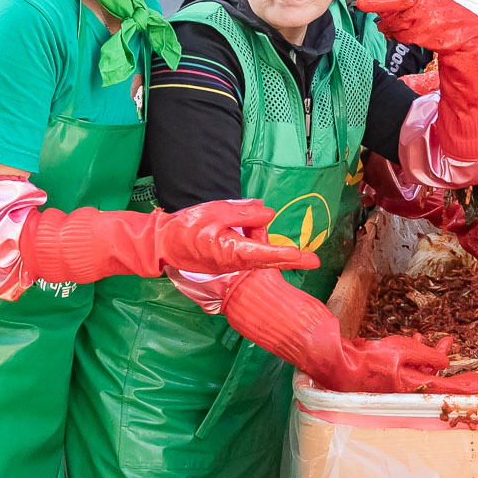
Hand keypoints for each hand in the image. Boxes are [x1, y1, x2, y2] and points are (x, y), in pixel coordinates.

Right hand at [160, 200, 320, 273]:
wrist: (164, 244)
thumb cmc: (187, 227)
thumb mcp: (216, 212)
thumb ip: (244, 214)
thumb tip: (269, 214)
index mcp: (232, 251)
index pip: (263, 254)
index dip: (284, 255)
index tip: (301, 256)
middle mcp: (235, 262)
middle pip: (266, 260)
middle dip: (290, 260)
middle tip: (313, 261)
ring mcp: (232, 265)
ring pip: (257, 254)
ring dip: (264, 241)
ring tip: (254, 220)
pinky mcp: (228, 262)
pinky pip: (248, 253)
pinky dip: (254, 241)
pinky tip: (249, 226)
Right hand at [308, 331, 477, 394]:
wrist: (340, 364)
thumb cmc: (369, 359)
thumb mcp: (403, 350)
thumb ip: (427, 356)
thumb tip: (444, 361)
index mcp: (415, 388)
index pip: (450, 390)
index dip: (470, 388)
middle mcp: (410, 390)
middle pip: (442, 383)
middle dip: (455, 371)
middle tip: (475, 372)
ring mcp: (401, 386)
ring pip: (427, 373)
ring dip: (434, 355)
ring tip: (443, 340)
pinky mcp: (391, 378)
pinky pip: (412, 369)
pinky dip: (417, 355)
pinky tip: (418, 340)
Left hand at [353, 0, 477, 57]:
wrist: (466, 34)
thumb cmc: (444, 16)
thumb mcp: (427, 2)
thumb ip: (402, 5)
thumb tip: (382, 15)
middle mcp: (419, 1)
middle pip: (393, 1)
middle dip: (377, 2)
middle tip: (363, 3)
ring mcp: (419, 17)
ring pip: (391, 22)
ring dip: (392, 25)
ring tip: (407, 23)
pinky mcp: (420, 33)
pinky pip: (399, 35)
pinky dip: (400, 35)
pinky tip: (413, 32)